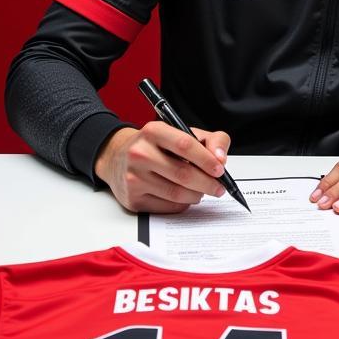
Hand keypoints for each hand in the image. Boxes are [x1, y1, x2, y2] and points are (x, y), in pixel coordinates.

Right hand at [94, 123, 231, 213]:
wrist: (118, 158)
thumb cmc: (156, 146)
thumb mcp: (181, 133)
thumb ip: (209, 141)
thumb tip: (220, 159)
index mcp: (153, 131)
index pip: (184, 145)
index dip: (206, 159)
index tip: (219, 169)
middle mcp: (140, 153)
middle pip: (182, 174)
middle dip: (207, 183)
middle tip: (218, 187)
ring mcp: (134, 177)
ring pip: (176, 193)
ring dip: (196, 195)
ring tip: (202, 191)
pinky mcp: (133, 199)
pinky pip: (167, 207)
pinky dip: (182, 204)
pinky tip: (185, 197)